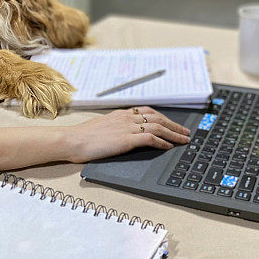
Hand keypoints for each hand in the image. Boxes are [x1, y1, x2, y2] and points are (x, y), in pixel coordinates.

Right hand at [64, 107, 191, 163]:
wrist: (73, 140)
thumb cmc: (83, 137)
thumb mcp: (102, 127)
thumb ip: (115, 127)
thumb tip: (124, 133)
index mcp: (121, 114)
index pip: (147, 111)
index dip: (163, 117)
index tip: (172, 123)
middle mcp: (127, 118)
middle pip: (157, 117)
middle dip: (174, 125)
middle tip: (185, 132)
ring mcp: (127, 128)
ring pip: (157, 126)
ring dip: (173, 133)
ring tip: (183, 140)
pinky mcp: (126, 139)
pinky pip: (150, 138)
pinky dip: (162, 142)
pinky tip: (168, 147)